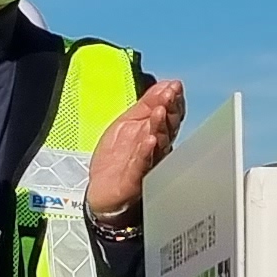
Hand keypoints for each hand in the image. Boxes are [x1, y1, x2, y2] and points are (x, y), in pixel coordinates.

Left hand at [84, 77, 189, 220]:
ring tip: (160, 112)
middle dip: (169, 109)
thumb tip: (163, 84)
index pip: (169, 114)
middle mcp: (156, 148)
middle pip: (168, 127)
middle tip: (170, 95)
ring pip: (158, 143)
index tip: (174, 86)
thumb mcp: (127, 123)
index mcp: (154, 132)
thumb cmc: (116, 159)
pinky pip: (143, 164)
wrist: (102, 192)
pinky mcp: (135, 179)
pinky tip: (149, 140)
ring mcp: (147, 164)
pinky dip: (146, 152)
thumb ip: (145, 105)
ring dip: (159, 126)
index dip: (173, 100)